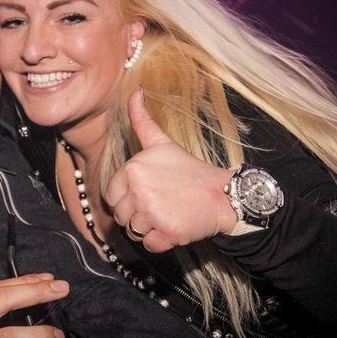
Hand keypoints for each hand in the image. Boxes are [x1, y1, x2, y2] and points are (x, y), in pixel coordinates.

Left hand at [105, 90, 237, 251]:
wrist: (223, 195)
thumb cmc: (190, 171)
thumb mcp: (163, 143)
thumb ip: (142, 121)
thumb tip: (134, 92)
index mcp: (133, 169)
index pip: (112, 196)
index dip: (129, 198)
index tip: (150, 193)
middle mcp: (139, 190)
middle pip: (121, 216)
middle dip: (138, 215)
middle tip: (161, 205)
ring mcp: (152, 212)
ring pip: (133, 232)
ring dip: (149, 228)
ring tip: (168, 213)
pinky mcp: (166, 232)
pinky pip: (149, 245)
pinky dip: (161, 242)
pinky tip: (174, 226)